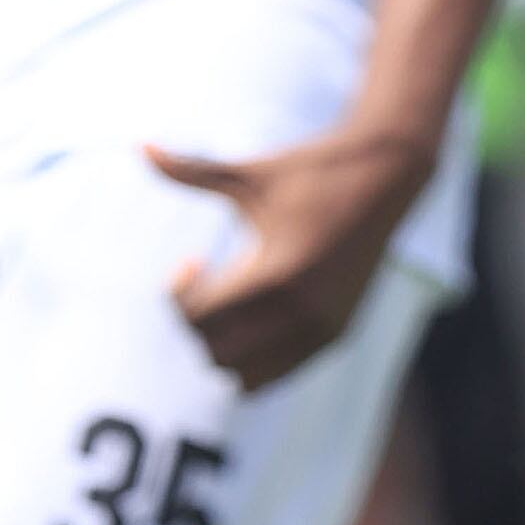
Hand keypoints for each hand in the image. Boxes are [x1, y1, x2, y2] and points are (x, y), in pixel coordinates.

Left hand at [153, 125, 439, 389]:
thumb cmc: (309, 171)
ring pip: (244, 377)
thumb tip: (139, 146)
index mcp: (276, 274)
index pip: (201, 319)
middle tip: (202, 282)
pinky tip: (254, 310)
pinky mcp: (338, 335)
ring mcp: (323, 330)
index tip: (190, 260)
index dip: (178, 295)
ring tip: (226, 302)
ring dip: (222, 346)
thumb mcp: (248, 175)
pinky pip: (279, 374)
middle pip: (215, 352)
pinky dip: (253, 357)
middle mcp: (302, 312)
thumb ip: (190, 171)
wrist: (385, 177)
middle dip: (196, 322)